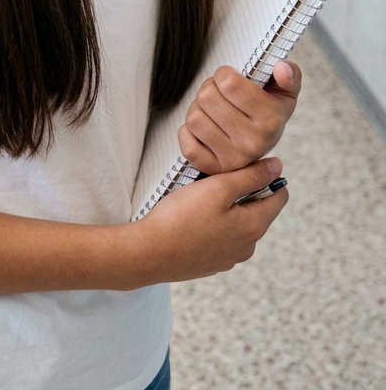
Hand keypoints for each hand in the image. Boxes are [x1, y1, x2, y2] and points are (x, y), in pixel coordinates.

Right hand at [137, 156, 288, 282]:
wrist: (149, 253)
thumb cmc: (182, 218)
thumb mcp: (218, 188)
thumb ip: (250, 176)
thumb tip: (277, 167)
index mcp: (254, 227)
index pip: (279, 196)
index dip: (266, 175)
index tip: (242, 166)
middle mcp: (247, 246)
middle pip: (257, 208)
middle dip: (242, 191)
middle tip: (214, 179)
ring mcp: (229, 258)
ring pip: (238, 223)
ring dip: (226, 207)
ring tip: (199, 197)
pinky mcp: (211, 262)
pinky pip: (221, 236)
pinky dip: (213, 223)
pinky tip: (192, 218)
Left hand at [177, 61, 301, 173]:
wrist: (261, 144)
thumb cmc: (268, 110)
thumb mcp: (284, 91)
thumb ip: (289, 74)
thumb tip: (282, 67)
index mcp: (271, 121)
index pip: (228, 82)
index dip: (224, 74)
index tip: (231, 81)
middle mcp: (253, 144)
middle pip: (207, 97)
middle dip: (210, 89)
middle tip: (221, 95)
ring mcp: (233, 160)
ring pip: (194, 118)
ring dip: (198, 109)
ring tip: (213, 111)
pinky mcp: (212, 168)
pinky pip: (186, 142)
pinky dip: (187, 132)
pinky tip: (205, 129)